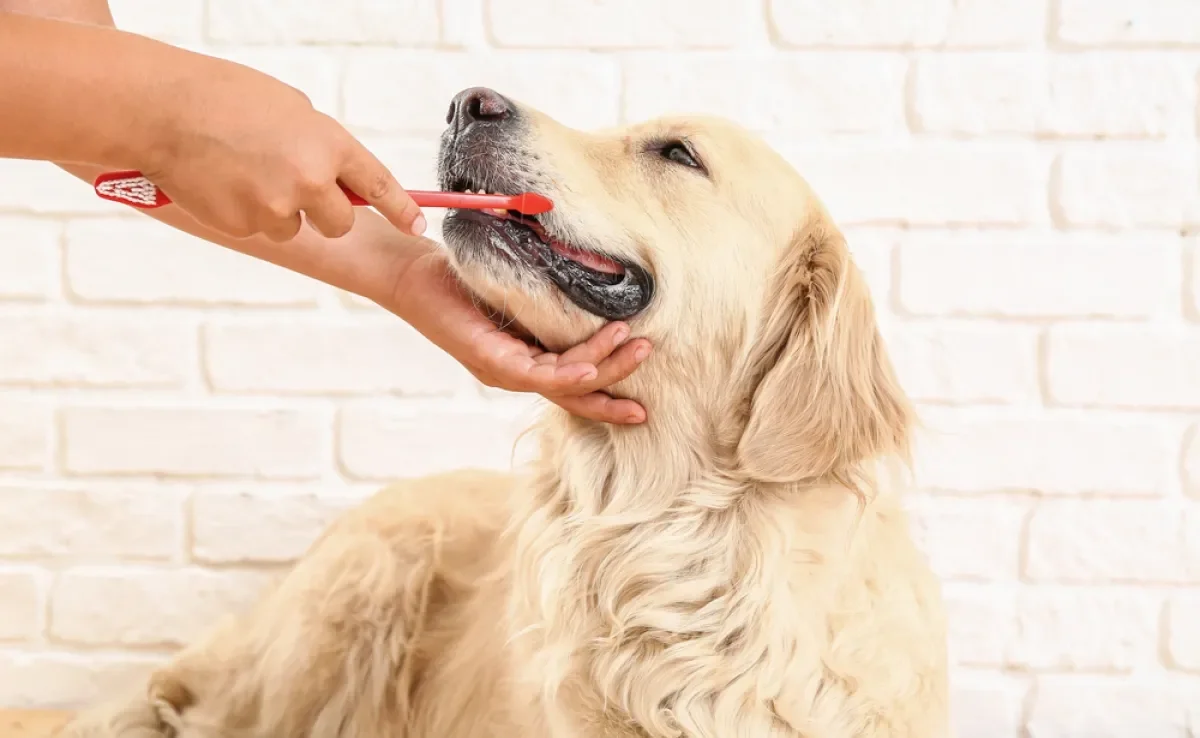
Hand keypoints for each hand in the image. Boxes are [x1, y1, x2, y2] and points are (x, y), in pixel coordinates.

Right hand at [137, 53, 423, 241]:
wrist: (163, 109)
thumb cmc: (225, 98)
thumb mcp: (290, 109)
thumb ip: (320, 144)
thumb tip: (336, 176)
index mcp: (329, 144)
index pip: (379, 186)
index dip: (401, 209)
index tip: (417, 226)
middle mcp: (310, 180)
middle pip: (340, 223)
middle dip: (325, 213)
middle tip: (295, 188)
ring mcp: (276, 207)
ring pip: (294, 228)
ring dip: (278, 210)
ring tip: (244, 172)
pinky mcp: (243, 225)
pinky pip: (257, 229)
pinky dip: (244, 212)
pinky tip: (222, 182)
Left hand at [390, 250, 650, 423]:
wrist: (408, 273)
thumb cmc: (458, 276)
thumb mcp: (514, 286)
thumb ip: (547, 297)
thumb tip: (594, 279)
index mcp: (521, 359)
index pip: (571, 383)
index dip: (606, 392)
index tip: (641, 401)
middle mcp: (513, 372)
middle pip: (574, 394)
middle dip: (614, 395)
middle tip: (650, 400)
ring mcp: (501, 369)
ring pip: (562, 383)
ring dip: (604, 369)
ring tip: (637, 349)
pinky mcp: (487, 358)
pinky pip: (535, 373)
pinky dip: (567, 372)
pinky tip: (591, 369)